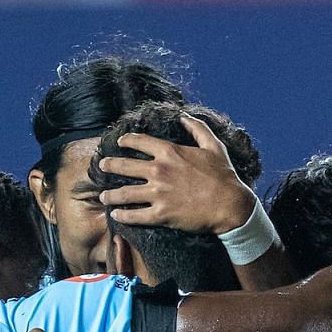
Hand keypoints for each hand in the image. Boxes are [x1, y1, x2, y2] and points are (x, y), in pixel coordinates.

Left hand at [96, 114, 255, 234]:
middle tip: (101, 167)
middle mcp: (160, 170)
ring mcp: (158, 193)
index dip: (126, 141)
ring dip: (110, 195)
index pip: (140, 142)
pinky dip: (122, 215)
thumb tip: (185, 115)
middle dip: (109, 166)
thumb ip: (198, 128)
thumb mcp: (213, 146)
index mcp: (170, 152)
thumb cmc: (224, 175)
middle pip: (124, 166)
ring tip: (103, 196)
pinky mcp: (161, 214)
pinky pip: (134, 215)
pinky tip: (115, 215)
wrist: (230, 204)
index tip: (119, 143)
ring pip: (124, 193)